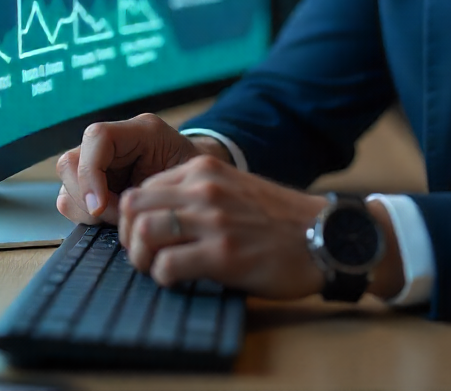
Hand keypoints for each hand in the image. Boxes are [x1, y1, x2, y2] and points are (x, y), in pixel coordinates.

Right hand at [56, 113, 211, 224]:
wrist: (198, 182)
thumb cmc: (196, 177)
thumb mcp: (186, 176)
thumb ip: (156, 187)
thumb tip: (118, 210)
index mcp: (140, 131)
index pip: (97, 137)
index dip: (91, 172)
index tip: (100, 206)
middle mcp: (114, 142)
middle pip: (70, 163)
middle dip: (86, 197)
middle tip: (113, 216)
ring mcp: (99, 162)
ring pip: (66, 185)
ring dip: (86, 210)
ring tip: (118, 218)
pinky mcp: (93, 183)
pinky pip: (71, 201)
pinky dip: (86, 216)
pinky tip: (111, 219)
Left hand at [118, 154, 328, 298]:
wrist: (323, 234)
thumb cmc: (278, 218)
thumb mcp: (233, 187)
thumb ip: (197, 193)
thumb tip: (155, 214)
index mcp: (204, 170)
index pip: (141, 188)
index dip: (133, 217)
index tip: (144, 237)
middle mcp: (204, 189)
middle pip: (132, 208)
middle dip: (128, 237)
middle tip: (144, 256)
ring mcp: (213, 220)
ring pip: (142, 234)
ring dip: (141, 259)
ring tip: (158, 269)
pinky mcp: (222, 254)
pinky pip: (166, 266)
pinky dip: (164, 278)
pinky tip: (180, 280)